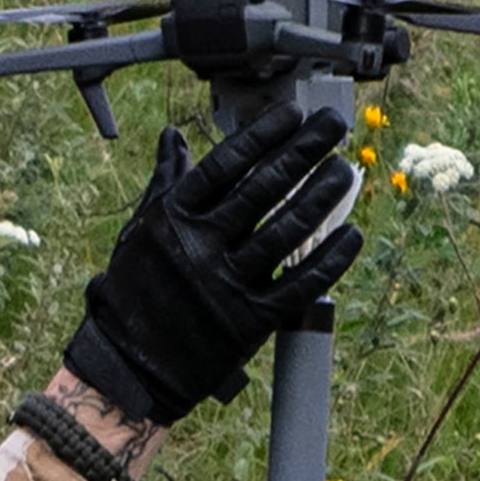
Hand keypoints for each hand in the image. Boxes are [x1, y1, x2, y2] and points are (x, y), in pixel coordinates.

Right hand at [61, 109, 364, 424]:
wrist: (129, 365)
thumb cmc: (135, 290)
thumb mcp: (142, 229)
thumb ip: (165, 181)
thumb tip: (170, 136)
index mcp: (173, 217)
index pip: (226, 165)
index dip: (264, 136)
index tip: (293, 115)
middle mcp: (200, 246)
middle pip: (263, 188)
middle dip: (304, 151)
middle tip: (333, 126)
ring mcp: (226, 284)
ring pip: (287, 231)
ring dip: (322, 197)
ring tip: (345, 170)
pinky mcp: (249, 321)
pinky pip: (299, 284)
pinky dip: (330, 259)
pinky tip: (350, 235)